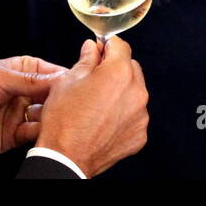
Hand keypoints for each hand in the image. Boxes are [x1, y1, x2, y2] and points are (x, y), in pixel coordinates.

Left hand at [0, 55, 66, 153]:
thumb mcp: (2, 76)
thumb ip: (32, 80)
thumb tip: (61, 80)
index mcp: (26, 72)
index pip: (55, 75)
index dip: (67, 80)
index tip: (79, 85)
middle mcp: (27, 93)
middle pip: (54, 98)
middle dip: (62, 102)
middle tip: (69, 105)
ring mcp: (21, 114)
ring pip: (46, 117)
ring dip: (51, 118)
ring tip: (52, 117)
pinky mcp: (14, 135)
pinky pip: (32, 134)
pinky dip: (38, 133)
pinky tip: (37, 129)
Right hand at [37, 38, 149, 177]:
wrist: (66, 159)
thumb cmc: (64, 120)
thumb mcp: (68, 80)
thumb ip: (86, 59)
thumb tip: (92, 47)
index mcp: (119, 72)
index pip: (120, 46)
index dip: (107, 47)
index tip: (99, 52)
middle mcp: (136, 91)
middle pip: (131, 68)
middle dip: (115, 70)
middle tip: (95, 81)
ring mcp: (141, 114)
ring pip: (134, 92)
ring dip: (121, 93)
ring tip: (98, 106)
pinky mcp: (140, 133)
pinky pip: (135, 116)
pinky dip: (123, 115)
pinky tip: (104, 121)